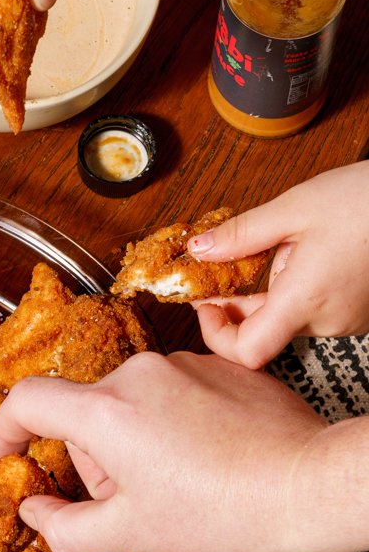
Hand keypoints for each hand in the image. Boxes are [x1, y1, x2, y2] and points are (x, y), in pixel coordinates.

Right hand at [0, 351, 327, 551]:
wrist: (310, 483)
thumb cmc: (225, 512)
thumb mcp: (134, 534)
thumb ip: (66, 527)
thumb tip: (33, 513)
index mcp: (104, 411)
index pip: (26, 400)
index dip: (5, 430)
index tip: (7, 457)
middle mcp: (136, 373)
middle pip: (85, 411)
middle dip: (92, 456)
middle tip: (128, 502)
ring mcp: (181, 362)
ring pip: (130, 402)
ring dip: (134, 440)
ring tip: (179, 485)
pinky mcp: (219, 364)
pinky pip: (174, 391)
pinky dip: (173, 423)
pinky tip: (208, 460)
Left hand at [190, 163, 368, 367]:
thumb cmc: (367, 200)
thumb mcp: (294, 208)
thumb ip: (241, 234)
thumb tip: (200, 250)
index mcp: (305, 299)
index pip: (248, 351)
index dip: (216, 335)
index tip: (203, 306)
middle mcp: (328, 320)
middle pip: (265, 330)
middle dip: (237, 303)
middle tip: (221, 271)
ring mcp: (348, 320)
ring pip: (291, 317)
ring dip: (272, 291)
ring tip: (276, 250)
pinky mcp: (361, 312)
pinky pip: (317, 309)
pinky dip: (300, 289)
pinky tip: (305, 255)